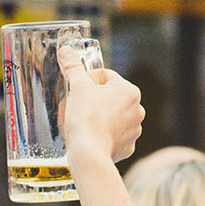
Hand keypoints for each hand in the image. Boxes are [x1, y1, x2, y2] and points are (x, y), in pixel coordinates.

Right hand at [58, 45, 142, 163]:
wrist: (89, 154)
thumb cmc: (85, 119)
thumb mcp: (77, 88)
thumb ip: (73, 67)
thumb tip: (66, 51)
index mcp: (129, 91)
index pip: (106, 76)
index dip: (88, 80)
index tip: (78, 90)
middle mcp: (138, 109)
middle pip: (110, 96)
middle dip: (95, 100)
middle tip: (79, 107)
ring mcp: (134, 130)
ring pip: (113, 116)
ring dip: (101, 117)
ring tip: (86, 123)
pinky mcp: (128, 146)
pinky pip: (115, 135)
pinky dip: (105, 135)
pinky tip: (93, 136)